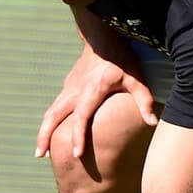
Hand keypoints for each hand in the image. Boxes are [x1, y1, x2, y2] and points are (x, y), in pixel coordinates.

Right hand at [35, 44, 156, 159]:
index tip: (76, 154)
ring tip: (41, 151)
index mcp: (92, 90)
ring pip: (51, 111)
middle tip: (39, 155)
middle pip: (53, 115)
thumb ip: (144, 101)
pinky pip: (55, 106)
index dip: (78, 136)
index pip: (81, 117)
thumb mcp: (136, 79)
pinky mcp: (67, 86)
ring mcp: (68, 87)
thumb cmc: (121, 58)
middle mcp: (75, 90)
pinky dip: (50, 121)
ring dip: (44, 130)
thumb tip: (153, 122)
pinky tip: (52, 132)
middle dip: (44, 136)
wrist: (102, 36)